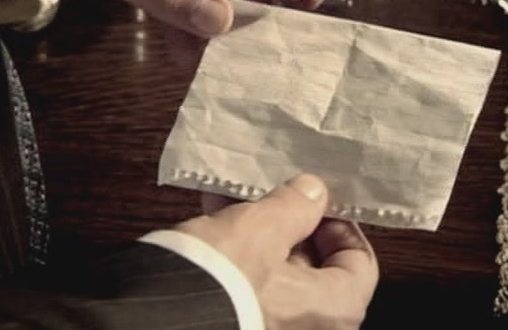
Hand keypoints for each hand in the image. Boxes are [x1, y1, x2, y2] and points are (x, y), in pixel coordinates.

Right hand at [176, 174, 378, 329]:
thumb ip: (295, 206)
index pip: (359, 263)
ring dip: (258, 231)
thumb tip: (314, 191)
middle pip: (314, 266)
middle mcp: (308, 329)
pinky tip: (213, 214)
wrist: (148, 321)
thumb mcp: (261, 228)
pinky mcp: (237, 322)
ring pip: (275, 273)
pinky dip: (237, 253)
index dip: (339, 224)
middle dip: (289, 221)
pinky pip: (248, 285)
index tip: (316, 199)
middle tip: (273, 191)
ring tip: (234, 196)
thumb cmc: (220, 280)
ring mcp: (269, 327)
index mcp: (332, 312)